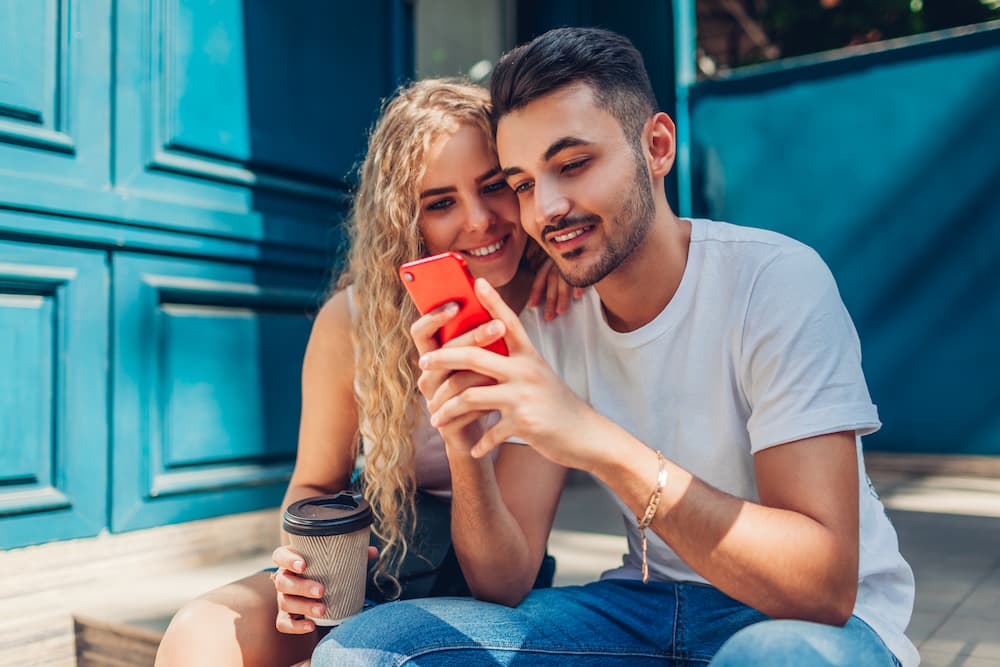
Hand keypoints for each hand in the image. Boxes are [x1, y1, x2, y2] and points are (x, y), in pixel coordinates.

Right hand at [271, 544, 377, 633]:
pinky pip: (283, 623)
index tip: (304, 565)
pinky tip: (311, 625)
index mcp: (292, 561)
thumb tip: (373, 551)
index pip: (280, 556)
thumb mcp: (335, 560)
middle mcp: (284, 578)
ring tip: (323, 609)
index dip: (288, 560)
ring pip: (285, 602)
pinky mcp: (286, 616)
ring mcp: (283, 598)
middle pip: (283, 581)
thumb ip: (352, 554)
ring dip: (304, 606)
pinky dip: (296, 626)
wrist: (317, 590)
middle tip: (321, 591)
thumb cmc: (325, 569)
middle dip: (302, 586)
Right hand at [410, 301, 503, 450]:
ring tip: (507, 364)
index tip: (456, 304)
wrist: (487, 431)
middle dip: (472, 337)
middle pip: (443, 352)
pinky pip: (463, 406)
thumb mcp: (483, 358)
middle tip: (498, 326)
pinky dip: (484, 397)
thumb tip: (491, 299)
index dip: (433, 317)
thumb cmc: (485, 387)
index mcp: (433, 355)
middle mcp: (428, 376)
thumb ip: (480, 336)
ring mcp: (433, 400)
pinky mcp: (444, 422)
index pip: (420, 331)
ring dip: (483, 370)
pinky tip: (502, 391)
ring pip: (455, 380)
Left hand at [419, 278, 593, 464]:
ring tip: (436, 419)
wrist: (585, 435)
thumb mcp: (538, 376)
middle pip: (474, 357)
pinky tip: (473, 449)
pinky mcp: (523, 423)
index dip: (493, 301)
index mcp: (529, 356)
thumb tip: (481, 353)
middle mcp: (526, 370)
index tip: (477, 282)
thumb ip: (513, 364)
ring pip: (470, 397)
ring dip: (448, 411)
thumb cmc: (556, 404)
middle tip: (423, 363)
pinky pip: (489, 432)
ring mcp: (524, 396)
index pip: (508, 322)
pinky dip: (479, 443)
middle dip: (443, 358)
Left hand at [527, 258, 583, 320]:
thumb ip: (557, 272)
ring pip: (565, 278)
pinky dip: (580, 284)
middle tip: (548, 317)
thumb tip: (546, 292)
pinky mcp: (589, 257)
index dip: (536, 290)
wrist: (597, 236)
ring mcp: (574, 256)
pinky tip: (578, 296)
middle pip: (552, 278)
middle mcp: (562, 256)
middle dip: (550, 299)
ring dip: (562, 296)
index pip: (542, 274)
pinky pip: (582, 271)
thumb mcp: (565, 260)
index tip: (531, 305)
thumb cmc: (580, 254)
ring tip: (561, 311)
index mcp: (555, 257)